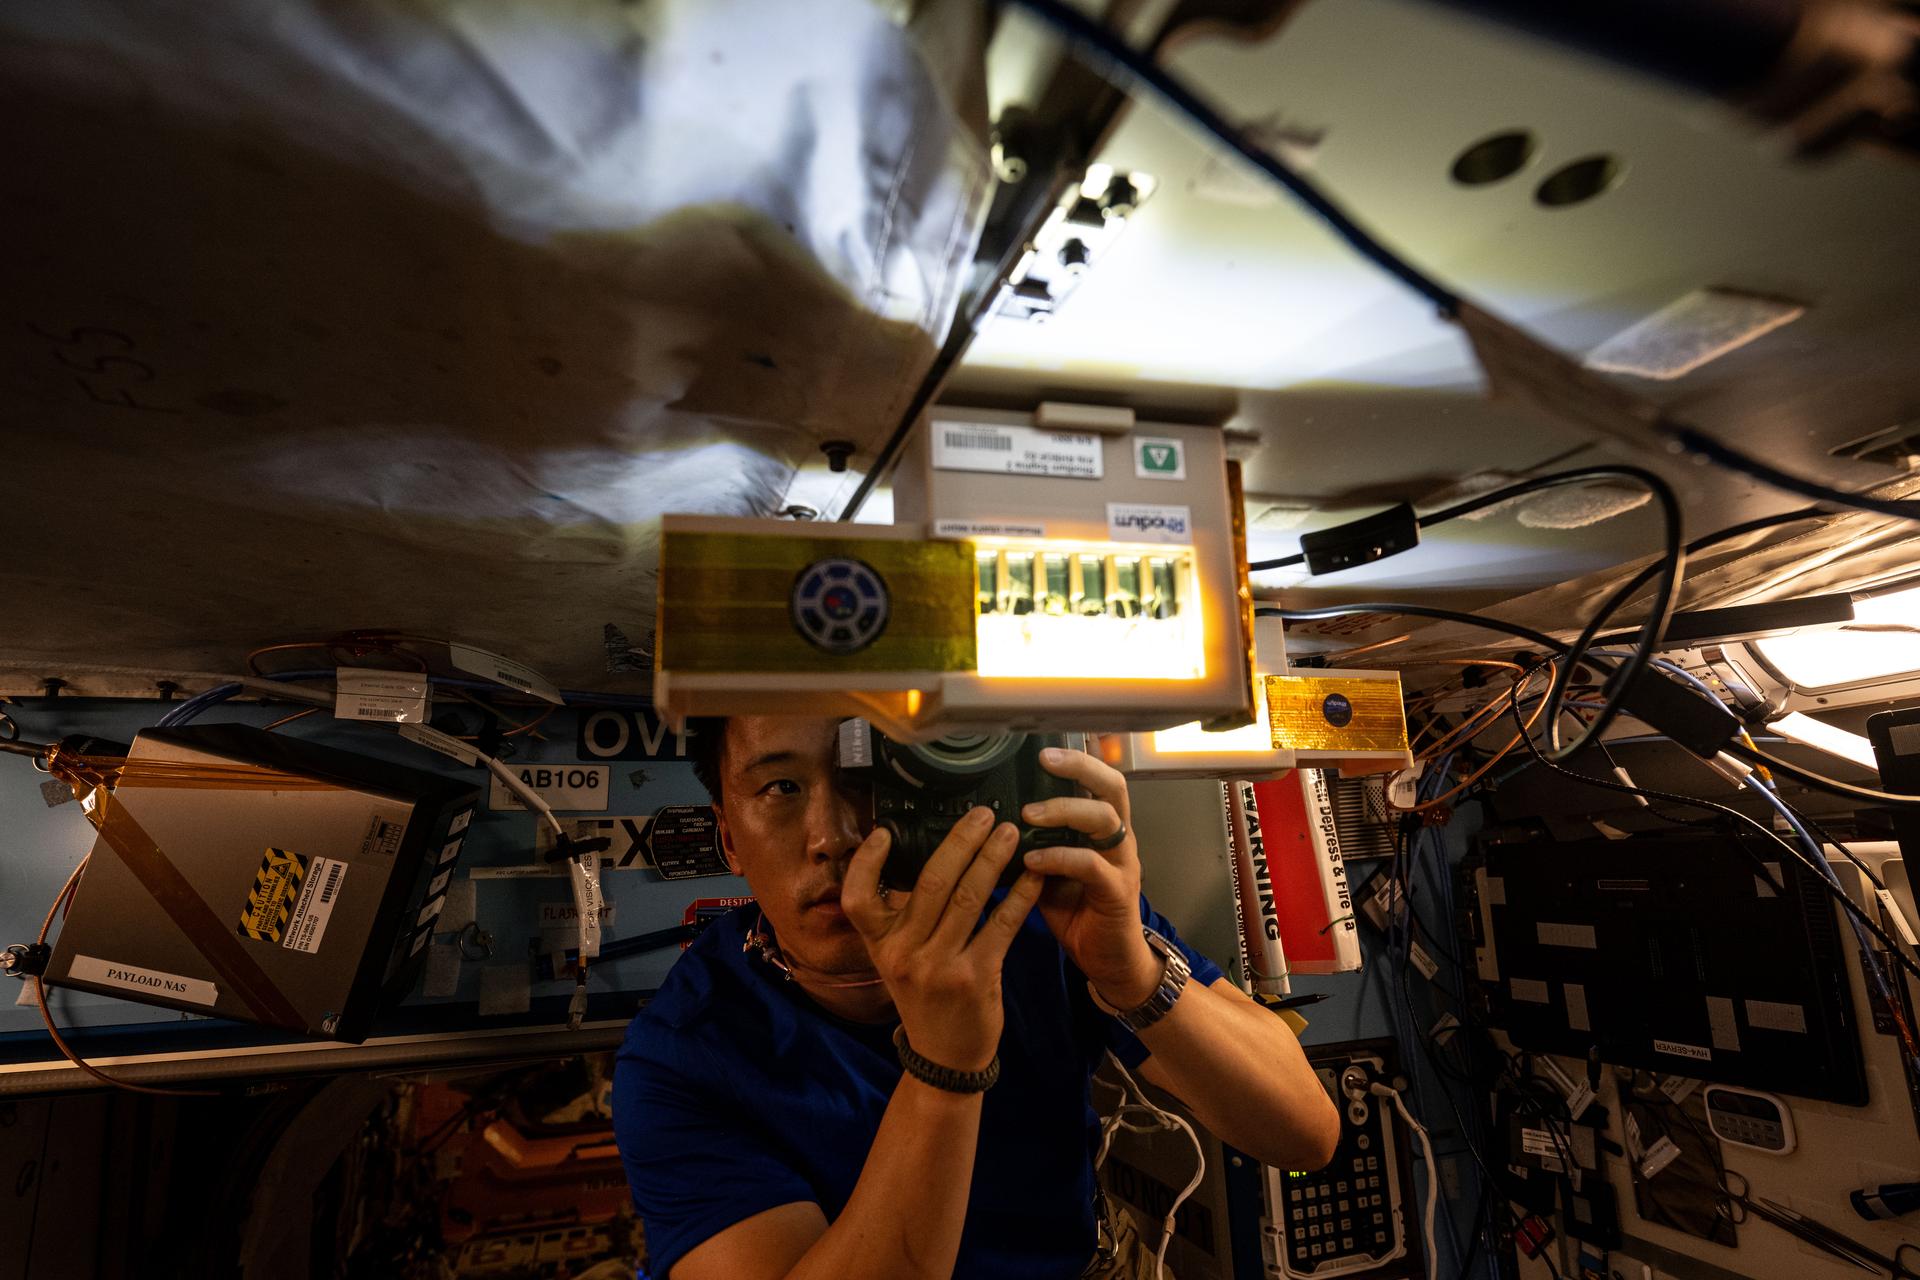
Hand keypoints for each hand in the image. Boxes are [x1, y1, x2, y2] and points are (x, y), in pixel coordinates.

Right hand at [842, 807, 1045, 1071]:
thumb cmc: (924, 998)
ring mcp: (938, 966)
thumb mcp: (898, 960)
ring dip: (992, 859)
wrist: (945, 1057)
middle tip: (982, 813)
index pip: (857, 898)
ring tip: (1009, 832)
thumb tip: (928, 860)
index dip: (866, 862)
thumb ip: (903, 918)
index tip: (885, 831)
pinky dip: (1020, 895)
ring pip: (967, 897)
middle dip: (960, 841)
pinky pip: (1001, 924)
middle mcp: (903, 953)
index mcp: (880, 945)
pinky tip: (1034, 875)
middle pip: (930, 882)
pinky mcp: (974, 977)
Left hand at [1018, 748, 1161, 1010]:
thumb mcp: (1047, 871)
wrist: (1108, 962)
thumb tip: (986, 823)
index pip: (1097, 780)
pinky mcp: (1119, 894)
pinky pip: (1093, 866)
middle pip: (1112, 787)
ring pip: (1105, 820)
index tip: (1042, 747)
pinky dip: (1061, 858)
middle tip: (1044, 762)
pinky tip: (1034, 861)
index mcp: (1101, 830)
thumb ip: (1030, 845)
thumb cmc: (1077, 912)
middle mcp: (1118, 840)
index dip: (1076, 760)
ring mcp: (1122, 864)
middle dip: (1079, 769)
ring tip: (1029, 814)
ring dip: (1066, 811)